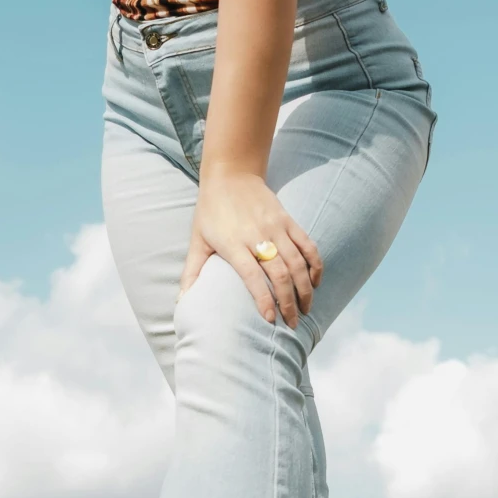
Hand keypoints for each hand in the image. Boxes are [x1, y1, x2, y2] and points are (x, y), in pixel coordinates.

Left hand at [179, 171, 323, 326]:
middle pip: (279, 273)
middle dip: (289, 302)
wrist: (231, 174)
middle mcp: (257, 236)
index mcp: (233, 244)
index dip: (264, 299)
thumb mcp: (197, 240)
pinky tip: (316, 282)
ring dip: (305, 288)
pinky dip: (315, 265)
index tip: (270, 320)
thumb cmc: (211, 211)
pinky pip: (308, 245)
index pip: (252, 276)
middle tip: (292, 323)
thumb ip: (192, 271)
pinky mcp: (288, 220)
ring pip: (297, 262)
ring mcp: (276, 227)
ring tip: (305, 309)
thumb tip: (182, 301)